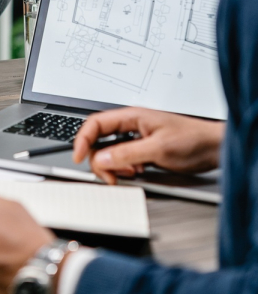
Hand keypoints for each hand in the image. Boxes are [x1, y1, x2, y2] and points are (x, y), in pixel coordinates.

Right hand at [73, 107, 224, 184]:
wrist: (214, 148)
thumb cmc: (192, 140)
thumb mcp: (158, 148)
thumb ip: (128, 153)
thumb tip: (102, 159)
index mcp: (130, 117)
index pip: (95, 124)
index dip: (83, 139)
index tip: (78, 156)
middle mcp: (130, 126)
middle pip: (99, 140)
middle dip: (101, 160)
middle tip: (110, 176)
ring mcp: (136, 139)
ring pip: (111, 152)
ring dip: (115, 166)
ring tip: (130, 173)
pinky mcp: (142, 151)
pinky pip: (123, 160)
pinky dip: (125, 169)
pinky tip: (137, 172)